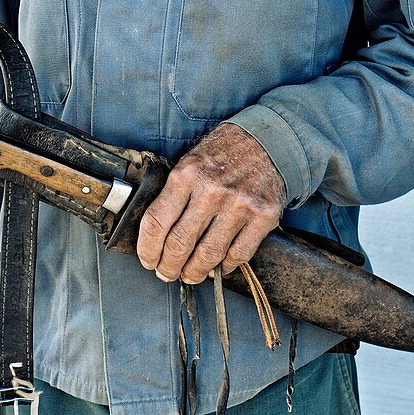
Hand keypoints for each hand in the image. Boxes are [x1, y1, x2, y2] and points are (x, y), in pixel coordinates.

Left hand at [137, 123, 286, 283]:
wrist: (266, 139)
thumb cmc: (223, 153)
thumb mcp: (190, 162)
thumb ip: (174, 195)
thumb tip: (157, 236)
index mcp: (186, 175)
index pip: (156, 223)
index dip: (147, 249)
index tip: (148, 260)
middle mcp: (211, 190)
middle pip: (179, 245)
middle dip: (168, 267)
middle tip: (166, 273)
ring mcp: (239, 204)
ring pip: (208, 255)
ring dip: (194, 272)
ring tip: (190, 275)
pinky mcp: (262, 216)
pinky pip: (239, 254)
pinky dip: (225, 267)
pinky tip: (218, 267)